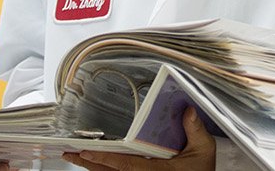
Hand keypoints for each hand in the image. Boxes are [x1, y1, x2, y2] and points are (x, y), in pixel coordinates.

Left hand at [63, 107, 215, 170]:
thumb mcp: (203, 152)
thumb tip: (188, 110)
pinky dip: (104, 169)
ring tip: (76, 156)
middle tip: (71, 152)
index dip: (105, 158)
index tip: (87, 151)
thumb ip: (196, 131)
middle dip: (90, 163)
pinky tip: (94, 163)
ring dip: (93, 167)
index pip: (126, 165)